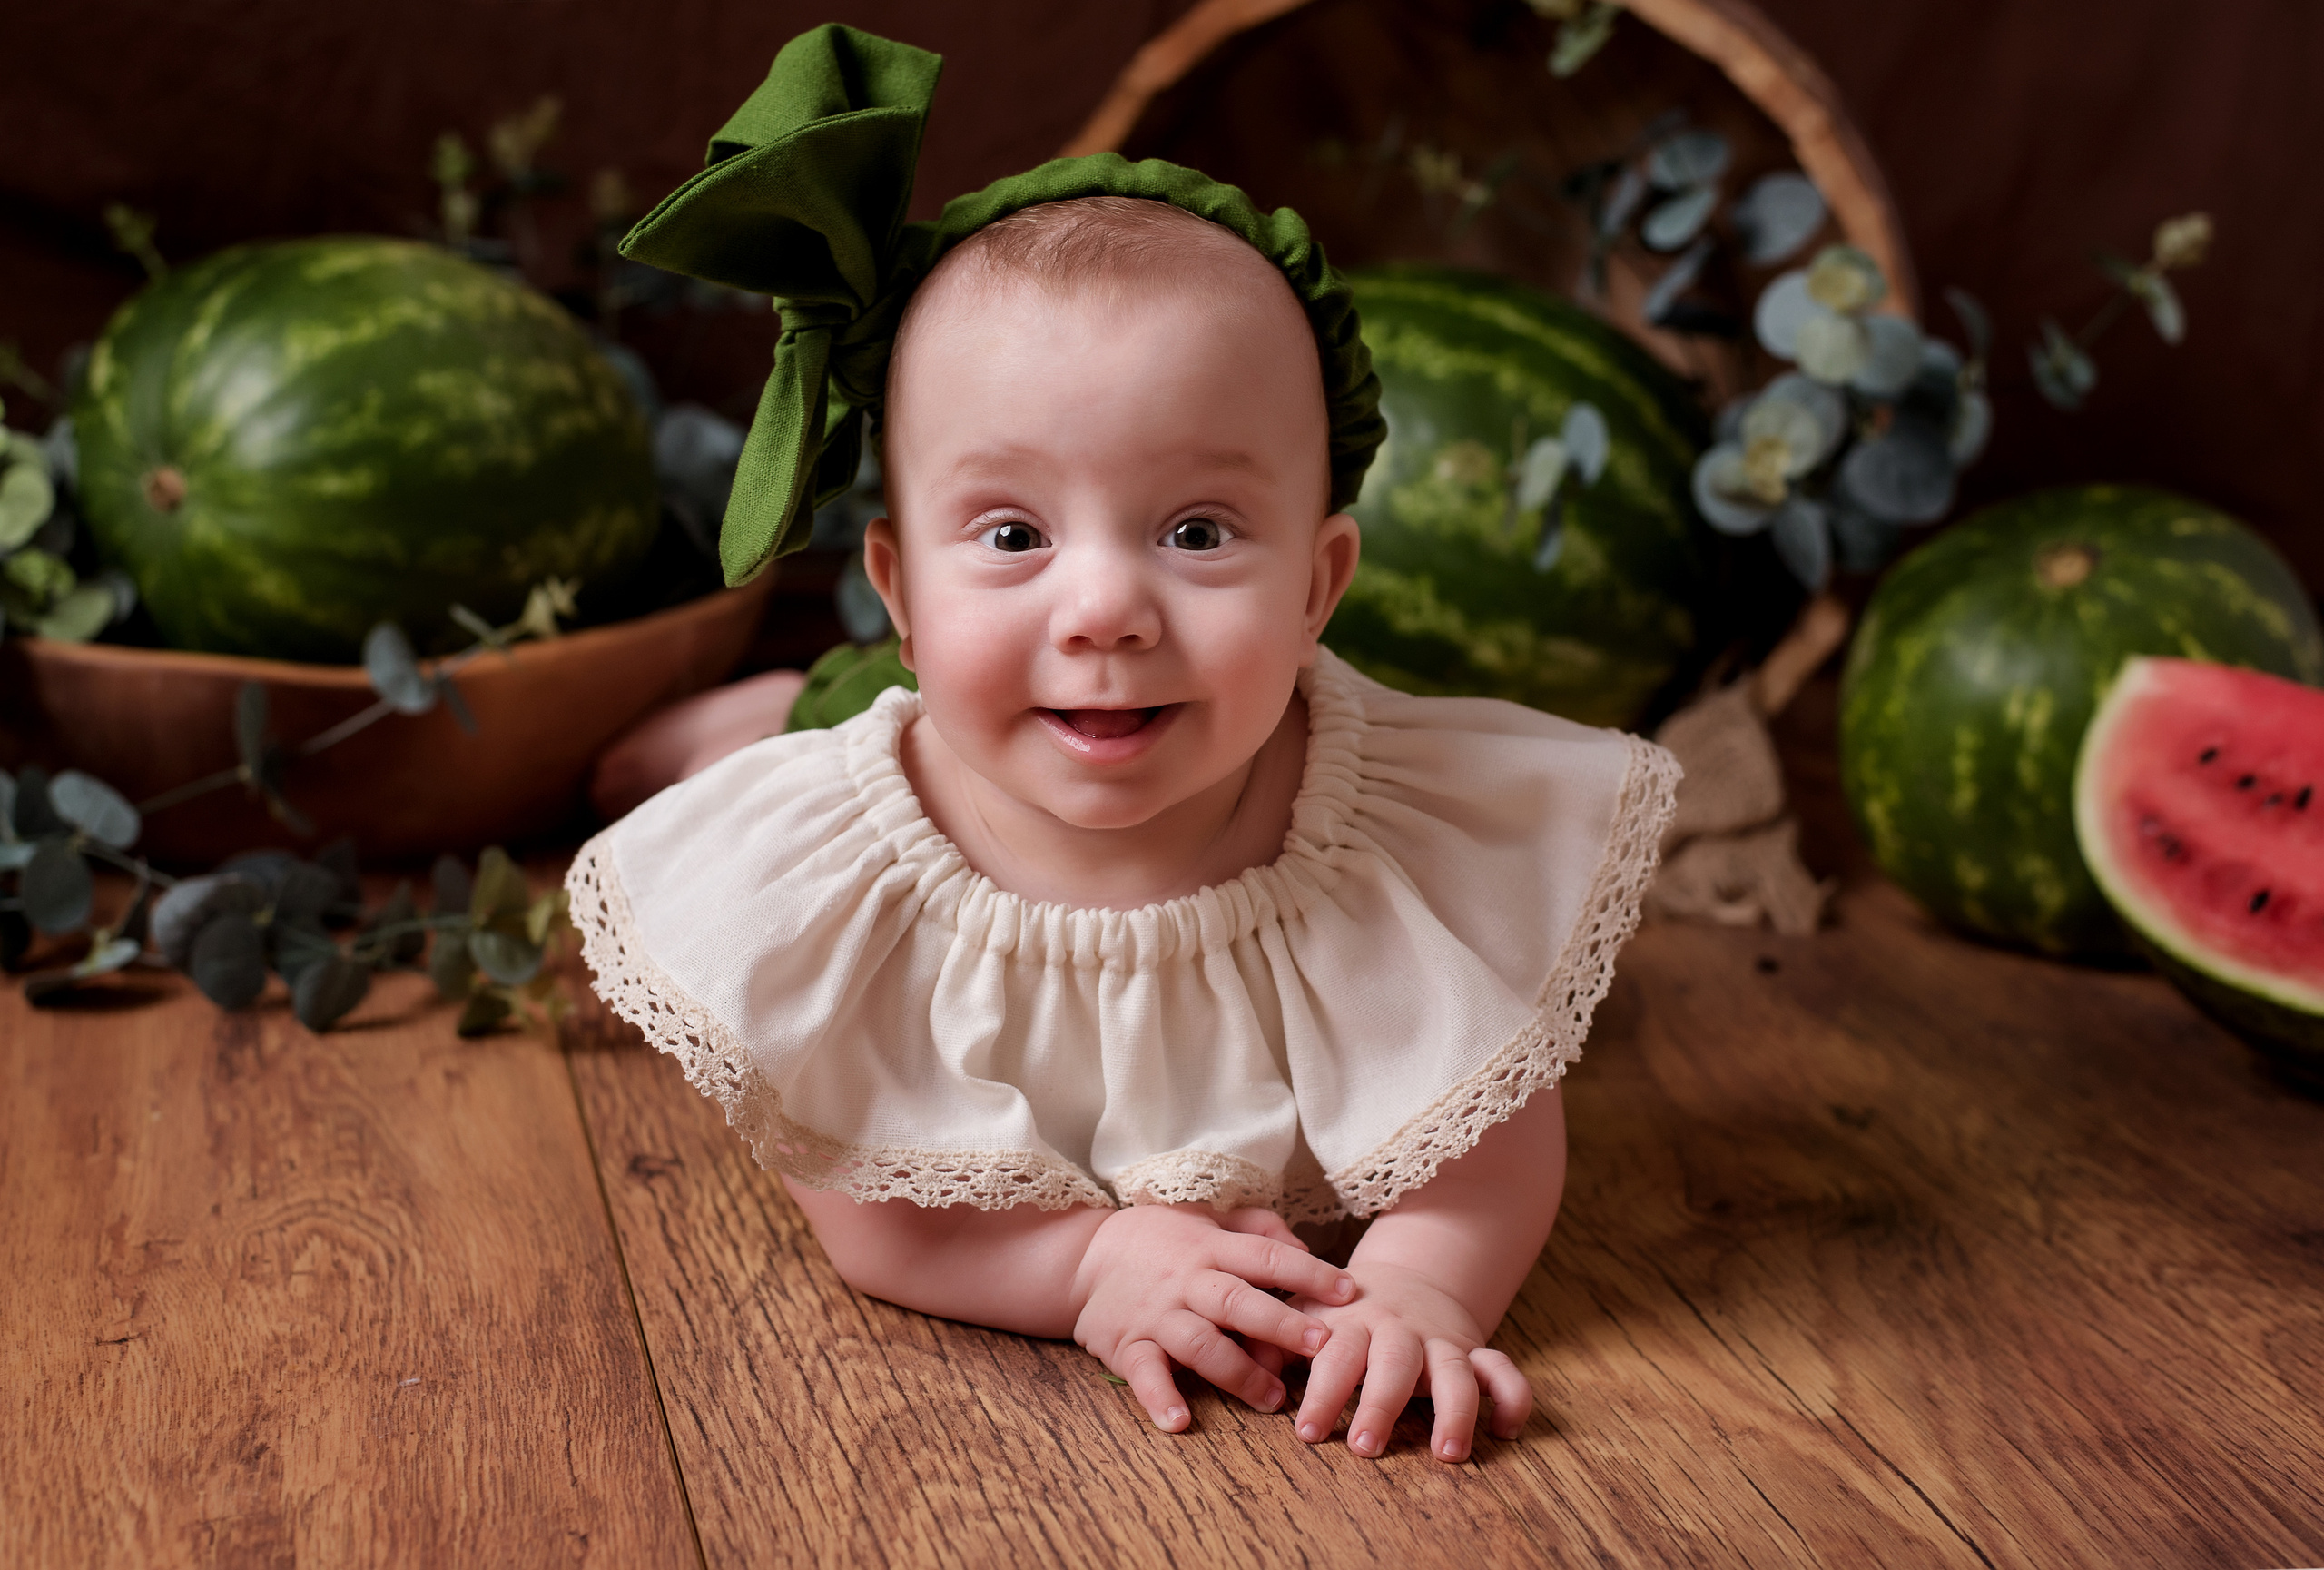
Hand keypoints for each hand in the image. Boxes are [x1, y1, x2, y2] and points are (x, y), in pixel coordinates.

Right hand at [1070, 1204, 1356, 1431]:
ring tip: (1274, 1399)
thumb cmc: (1158, 1237)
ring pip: (1201, 1344)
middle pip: (1238, 1302)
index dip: (1309, 1272)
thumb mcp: (1206, 1216)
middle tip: (1321, 1346)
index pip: (1267, 1257)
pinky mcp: (1128, 1345)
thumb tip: (1302, 1245)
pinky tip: (1180, 1421)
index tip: (1349, 1290)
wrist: (1083, 1257)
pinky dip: (1160, 1398)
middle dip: (1281, 1325)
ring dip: (1238, 1373)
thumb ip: (1256, 1226)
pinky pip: (1144, 1374)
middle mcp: (1187, 1281)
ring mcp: (1157, 1316)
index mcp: (1211, 1248)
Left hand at [1286, 1261, 1531, 1462]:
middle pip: (1395, 1363)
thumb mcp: (1307, 1312)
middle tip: (1366, 1447)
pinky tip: (1506, 1432)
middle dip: (1382, 1403)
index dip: (1323, 1392)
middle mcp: (1400, 1331)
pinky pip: (1503, 1371)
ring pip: (1455, 1371)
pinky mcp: (1473, 1352)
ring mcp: (1441, 1341)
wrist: (1406, 1276)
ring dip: (1454, 1410)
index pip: (1336, 1355)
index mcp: (1355, 1321)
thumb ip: (1279, 1336)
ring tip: (1447, 1452)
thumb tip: (1249, 1365)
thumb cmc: (1344, 1309)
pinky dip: (1512, 1398)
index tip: (1308, 1432)